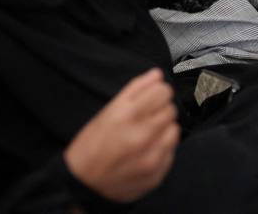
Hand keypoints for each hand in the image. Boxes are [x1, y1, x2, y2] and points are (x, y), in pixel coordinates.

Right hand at [63, 69, 179, 202]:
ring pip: (175, 129)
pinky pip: (172, 151)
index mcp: (126, 116)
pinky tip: (147, 150)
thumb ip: (135, 89)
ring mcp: (150, 157)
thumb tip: (157, 74)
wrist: (82, 183)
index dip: (158, 91)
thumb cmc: (91, 145)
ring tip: (147, 134)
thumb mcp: (108, 111)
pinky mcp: (156, 174)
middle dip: (160, 109)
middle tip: (146, 117)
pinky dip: (163, 148)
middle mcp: (141, 136)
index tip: (153, 96)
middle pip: (171, 109)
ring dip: (164, 129)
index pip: (163, 91)